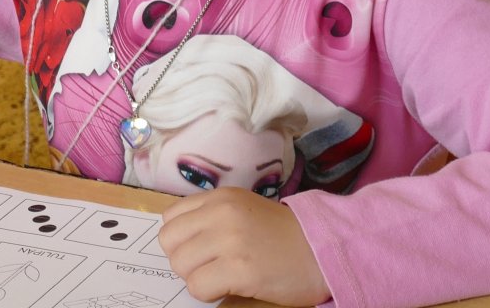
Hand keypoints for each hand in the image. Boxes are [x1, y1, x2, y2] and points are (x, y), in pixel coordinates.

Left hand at [159, 189, 330, 306]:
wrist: (319, 248)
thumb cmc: (282, 233)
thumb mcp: (244, 208)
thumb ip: (212, 215)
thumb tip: (180, 238)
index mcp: (221, 197)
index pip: (171, 217)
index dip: (181, 239)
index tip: (199, 249)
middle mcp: (221, 213)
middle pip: (170, 242)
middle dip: (185, 260)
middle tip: (209, 266)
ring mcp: (230, 240)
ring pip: (180, 265)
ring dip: (197, 277)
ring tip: (222, 274)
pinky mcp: (239, 269)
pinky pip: (198, 286)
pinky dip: (209, 292)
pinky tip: (230, 285)